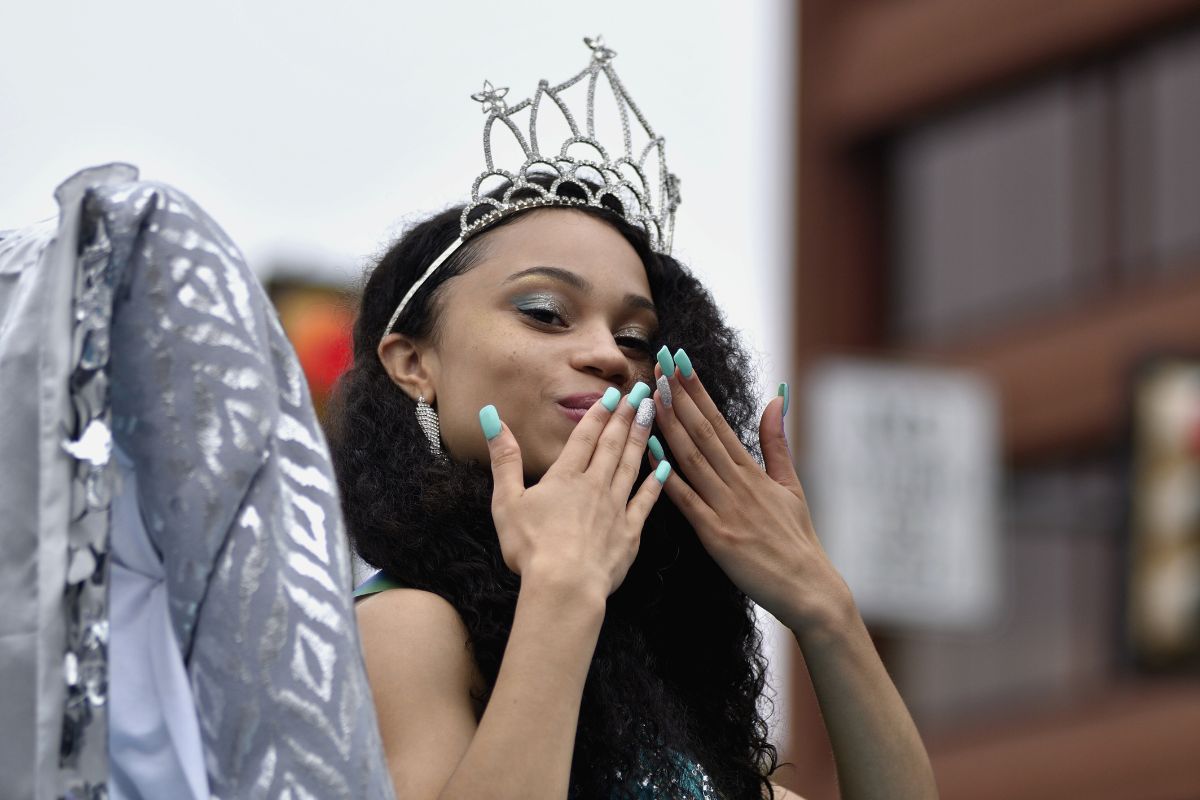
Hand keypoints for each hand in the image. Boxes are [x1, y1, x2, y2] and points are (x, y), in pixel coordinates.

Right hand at [480, 386, 668, 597]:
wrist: (565, 585)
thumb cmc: (531, 547)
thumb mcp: (506, 501)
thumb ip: (504, 458)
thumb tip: (492, 417)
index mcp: (565, 477)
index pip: (585, 437)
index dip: (599, 413)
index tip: (613, 393)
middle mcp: (595, 486)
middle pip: (612, 444)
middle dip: (626, 415)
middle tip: (642, 392)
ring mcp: (616, 508)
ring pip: (632, 465)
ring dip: (641, 437)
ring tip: (652, 414)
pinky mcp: (629, 533)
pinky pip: (646, 501)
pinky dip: (656, 482)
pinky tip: (664, 467)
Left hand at [647, 349, 850, 632]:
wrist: (808, 588)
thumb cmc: (796, 539)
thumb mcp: (790, 485)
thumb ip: (776, 441)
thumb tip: (776, 397)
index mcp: (752, 470)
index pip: (719, 421)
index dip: (697, 390)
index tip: (680, 362)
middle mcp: (738, 483)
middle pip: (702, 431)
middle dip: (679, 395)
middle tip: (659, 362)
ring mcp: (727, 507)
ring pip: (692, 458)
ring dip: (670, 425)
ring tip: (651, 395)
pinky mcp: (717, 534)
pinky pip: (686, 500)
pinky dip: (667, 475)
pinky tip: (650, 451)